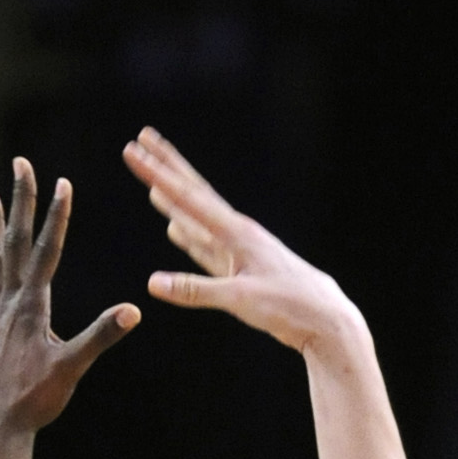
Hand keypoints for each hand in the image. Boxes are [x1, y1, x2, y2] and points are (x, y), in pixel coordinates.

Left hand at [0, 158, 137, 434]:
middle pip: (15, 240)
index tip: (62, 182)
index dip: (56, 216)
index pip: (47, 251)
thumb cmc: (37, 399)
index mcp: (32, 306)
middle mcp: (9, 302)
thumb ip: (101, 335)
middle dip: (19, 200)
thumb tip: (134, 311)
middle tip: (19, 163)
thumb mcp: (73, 367)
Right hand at [123, 126, 361, 354]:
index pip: (188, 197)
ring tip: (154, 184)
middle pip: (192, 193)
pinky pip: (204, 246)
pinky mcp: (238, 270)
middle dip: (165, 167)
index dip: (157, 174)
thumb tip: (152, 283)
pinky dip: (187, 236)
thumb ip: (197, 290)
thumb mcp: (241, 299)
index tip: (132, 150)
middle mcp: (235, 233)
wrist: (325, 318)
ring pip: (196, 218)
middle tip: (141, 139)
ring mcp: (237, 250)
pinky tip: (175, 229)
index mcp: (236, 232)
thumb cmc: (289, 306)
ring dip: (173, 200)